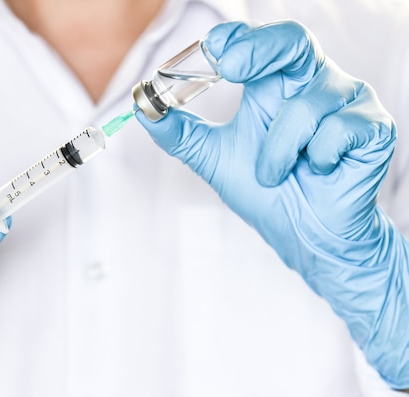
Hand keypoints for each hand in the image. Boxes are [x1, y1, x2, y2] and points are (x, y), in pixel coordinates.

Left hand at [137, 20, 408, 387]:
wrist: (304, 237)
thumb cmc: (268, 194)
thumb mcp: (213, 158)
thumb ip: (179, 132)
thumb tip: (143, 107)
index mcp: (276, 86)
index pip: (259, 44)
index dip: (238, 39)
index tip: (212, 48)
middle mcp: (312, 85)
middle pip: (294, 41)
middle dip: (261, 49)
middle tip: (232, 67)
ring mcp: (347, 103)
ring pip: (307, 104)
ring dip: (278, 149)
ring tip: (274, 174)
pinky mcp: (372, 129)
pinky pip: (338, 130)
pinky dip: (316, 158)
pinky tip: (317, 172)